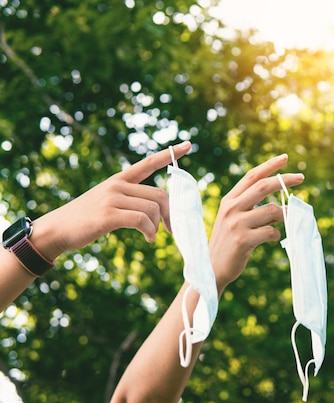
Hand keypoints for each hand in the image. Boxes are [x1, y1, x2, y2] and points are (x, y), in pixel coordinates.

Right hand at [33, 141, 191, 258]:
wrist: (56, 230)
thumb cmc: (86, 219)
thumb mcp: (107, 202)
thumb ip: (129, 200)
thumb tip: (157, 212)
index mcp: (119, 180)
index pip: (148, 163)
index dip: (170, 155)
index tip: (188, 145)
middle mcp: (117, 185)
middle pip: (159, 195)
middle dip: (169, 213)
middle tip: (170, 229)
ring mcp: (112, 198)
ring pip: (153, 209)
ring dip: (158, 226)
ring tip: (151, 235)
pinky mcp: (108, 215)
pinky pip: (142, 220)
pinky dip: (150, 231)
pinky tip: (148, 238)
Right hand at [209, 154, 303, 293]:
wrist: (211, 268)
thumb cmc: (228, 243)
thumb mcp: (234, 220)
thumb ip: (252, 208)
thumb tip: (280, 204)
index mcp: (229, 200)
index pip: (252, 176)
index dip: (269, 165)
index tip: (285, 157)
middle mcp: (231, 208)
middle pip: (263, 186)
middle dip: (284, 180)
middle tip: (301, 178)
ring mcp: (236, 224)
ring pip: (271, 210)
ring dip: (284, 214)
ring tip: (286, 220)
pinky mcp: (243, 240)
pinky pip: (270, 231)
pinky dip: (276, 234)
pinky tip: (273, 238)